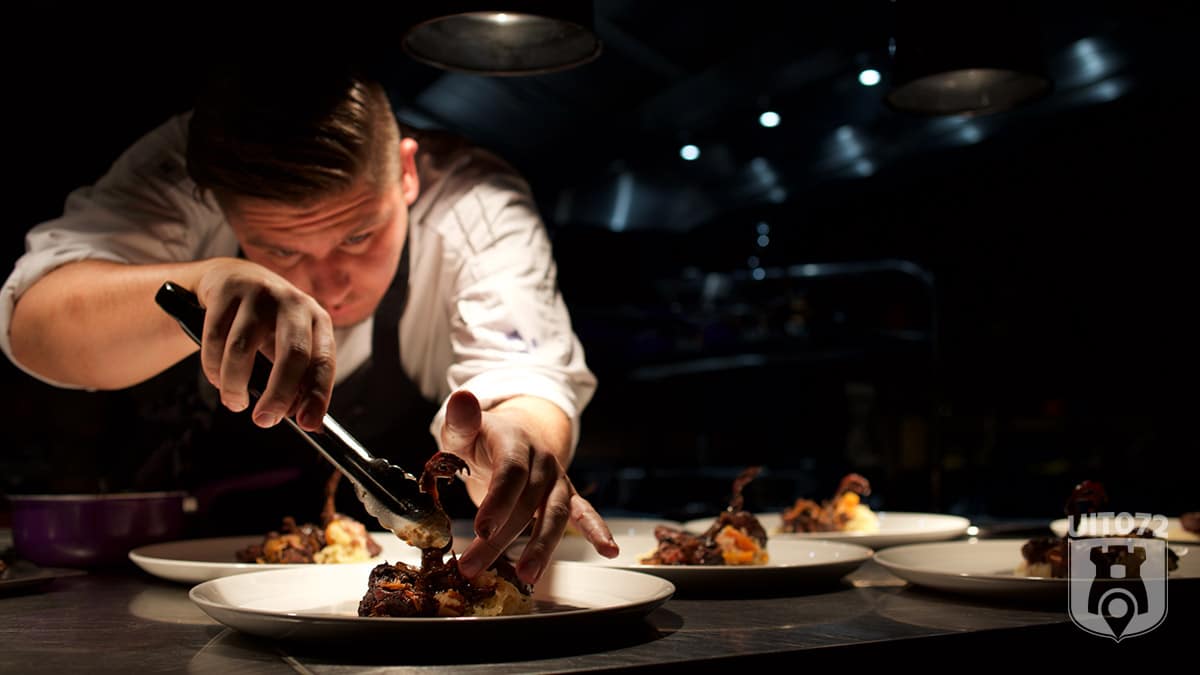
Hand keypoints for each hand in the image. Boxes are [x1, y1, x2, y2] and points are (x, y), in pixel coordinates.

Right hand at [194, 259, 334, 431]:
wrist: (233, 279)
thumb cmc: (267, 325)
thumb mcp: (288, 346)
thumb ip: (297, 380)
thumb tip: (301, 418)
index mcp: (318, 321)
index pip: (324, 361)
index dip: (318, 395)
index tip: (308, 424)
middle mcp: (294, 303)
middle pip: (293, 353)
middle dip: (278, 394)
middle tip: (263, 420)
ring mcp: (261, 293)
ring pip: (242, 349)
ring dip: (234, 385)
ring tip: (234, 400)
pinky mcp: (228, 289)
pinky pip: (214, 339)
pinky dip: (212, 367)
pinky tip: (217, 376)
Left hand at [440, 390, 618, 583]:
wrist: (513, 435)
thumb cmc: (482, 440)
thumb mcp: (464, 430)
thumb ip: (461, 421)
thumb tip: (461, 399)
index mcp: (515, 440)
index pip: (510, 472)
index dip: (498, 500)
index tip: (481, 529)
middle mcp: (541, 459)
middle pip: (526, 501)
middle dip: (501, 537)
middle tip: (474, 566)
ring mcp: (556, 478)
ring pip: (554, 514)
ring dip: (542, 546)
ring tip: (527, 575)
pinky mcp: (565, 495)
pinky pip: (583, 512)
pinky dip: (597, 530)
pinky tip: (609, 550)